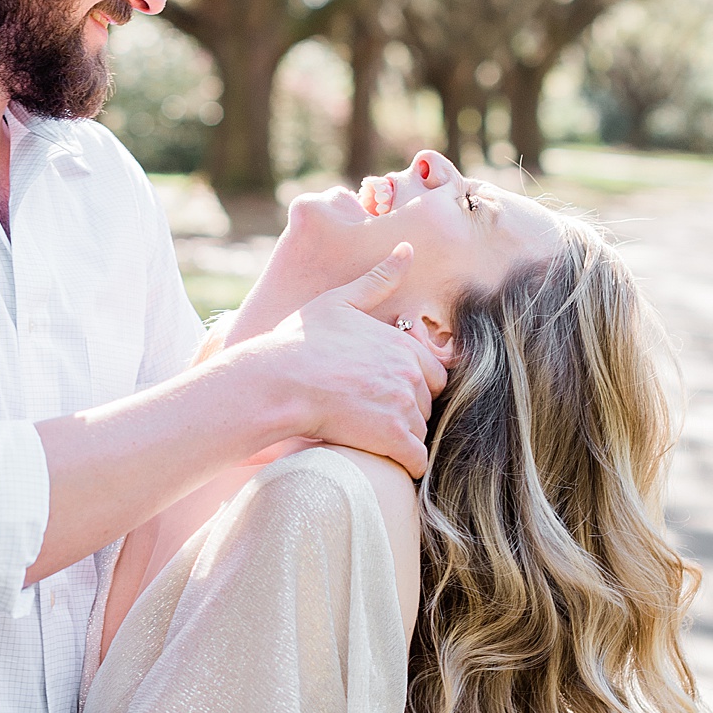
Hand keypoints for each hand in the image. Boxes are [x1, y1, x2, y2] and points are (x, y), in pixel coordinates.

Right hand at [265, 248, 447, 479]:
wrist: (277, 382)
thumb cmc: (299, 343)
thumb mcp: (338, 302)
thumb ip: (378, 280)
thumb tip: (407, 250)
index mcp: (402, 344)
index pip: (434, 373)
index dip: (410, 385)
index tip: (381, 392)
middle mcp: (409, 373)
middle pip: (427, 404)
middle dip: (407, 412)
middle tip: (372, 416)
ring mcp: (402, 406)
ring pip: (419, 431)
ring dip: (401, 437)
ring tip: (367, 435)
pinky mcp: (391, 438)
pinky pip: (416, 460)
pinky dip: (405, 463)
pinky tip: (383, 459)